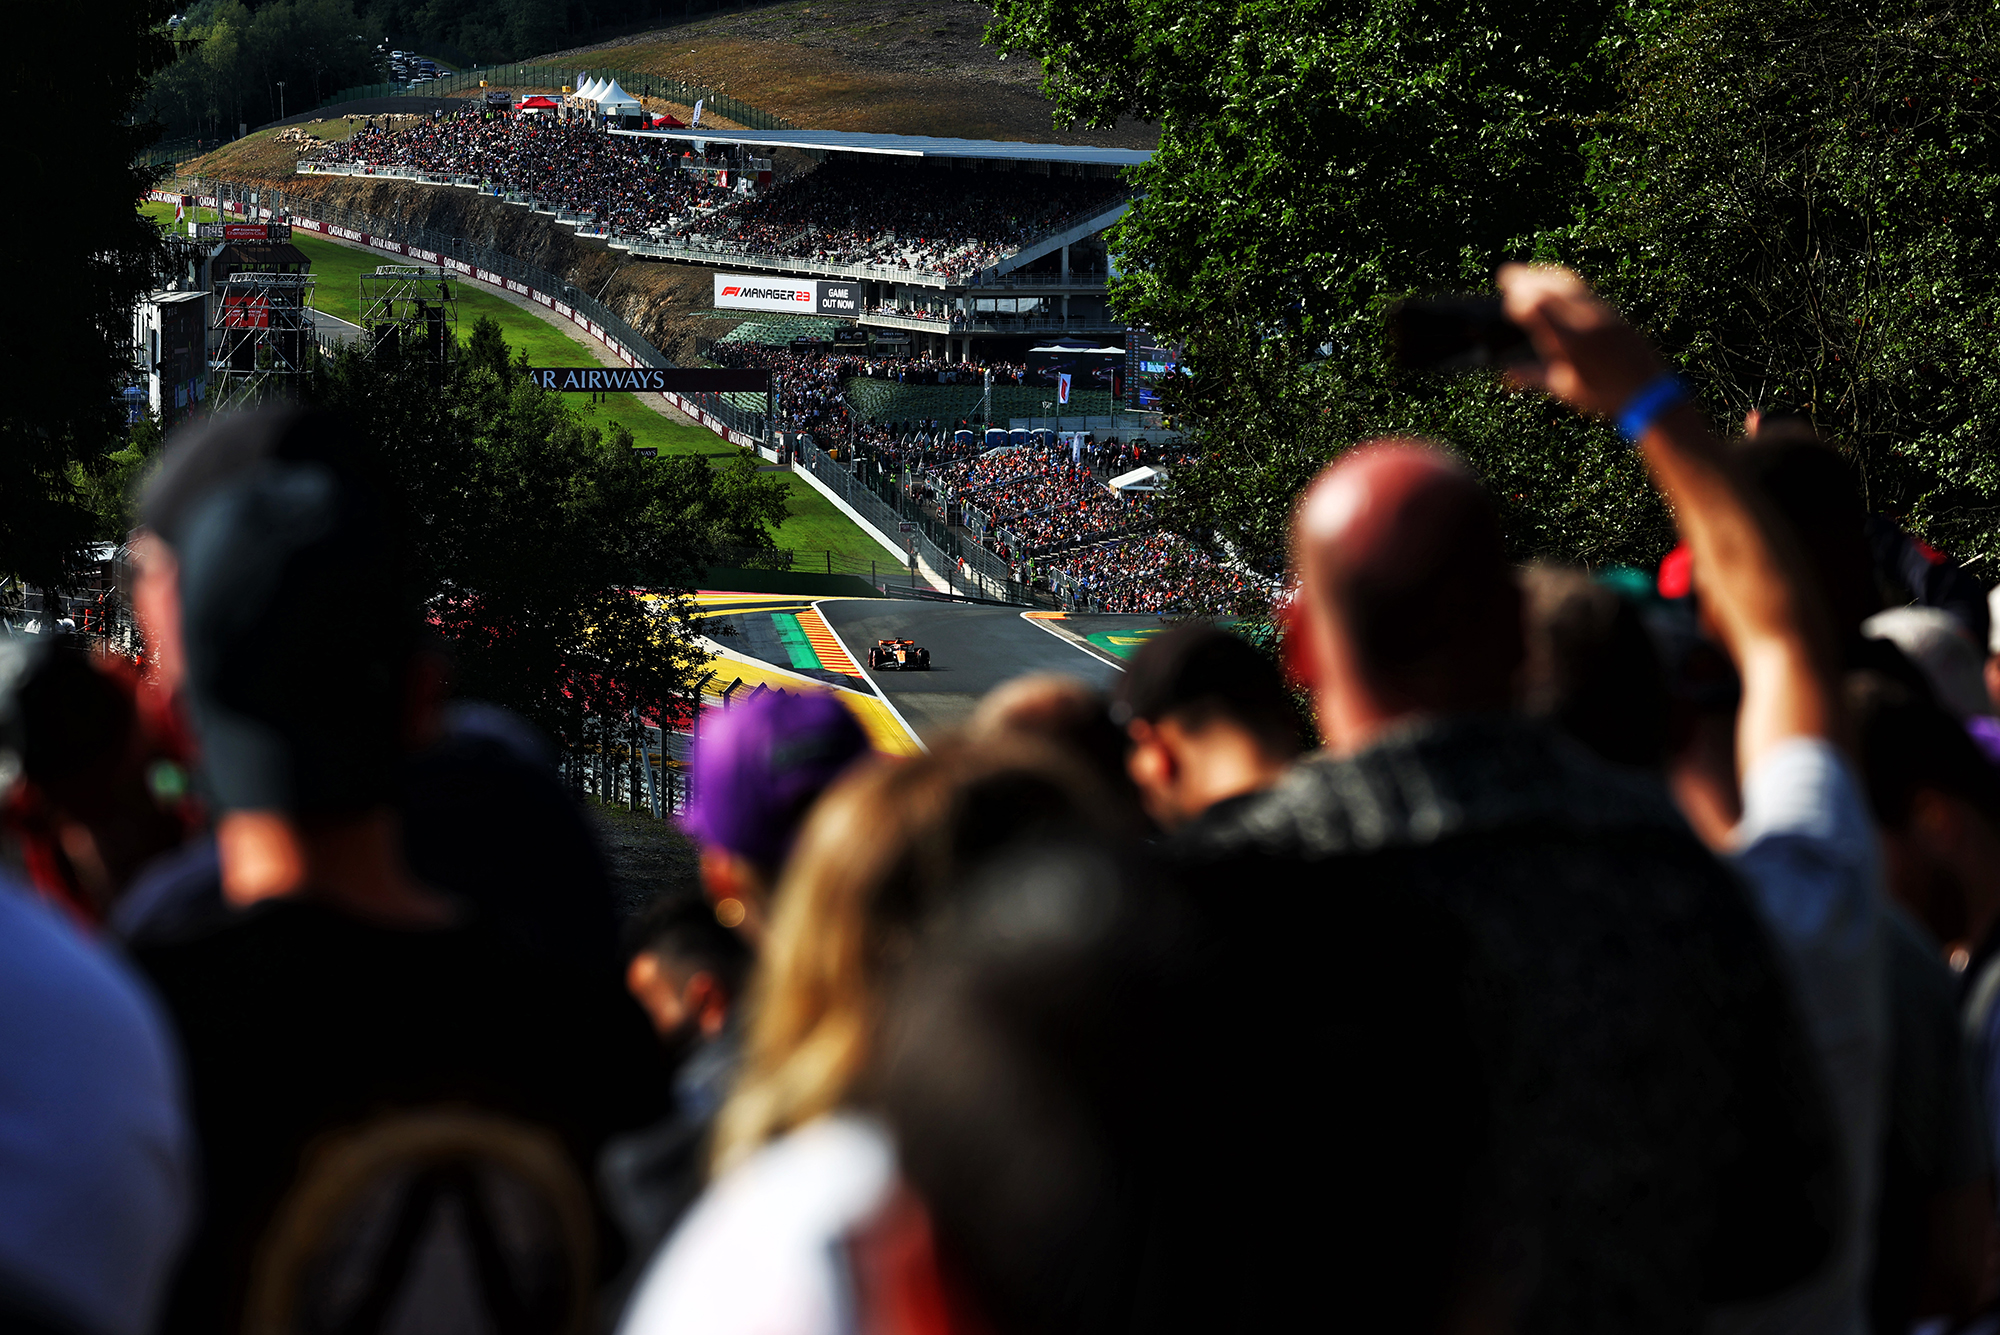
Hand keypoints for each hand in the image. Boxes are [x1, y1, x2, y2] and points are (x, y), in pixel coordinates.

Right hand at [1496, 264, 1665, 418]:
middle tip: (1506, 273)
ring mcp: (1602, 312)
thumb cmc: (1605, 396)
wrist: (1648, 391)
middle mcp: (1586, 320)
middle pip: (1551, 286)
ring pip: (1569, 283)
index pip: (1537, 306)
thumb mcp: (1565, 389)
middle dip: (1526, 277)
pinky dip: (1564, 283)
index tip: (1507, 301)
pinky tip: (1557, 286)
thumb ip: (1534, 376)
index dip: (1518, 299)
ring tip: (1529, 272)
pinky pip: (1584, 290)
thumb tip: (1508, 374)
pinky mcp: (1614, 312)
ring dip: (1545, 275)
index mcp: (1570, 341)